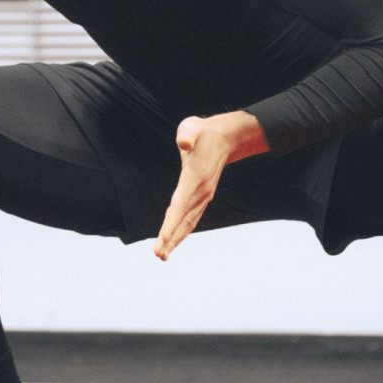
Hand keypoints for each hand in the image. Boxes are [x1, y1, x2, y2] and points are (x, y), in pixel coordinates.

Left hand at [154, 111, 268, 260]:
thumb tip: (184, 143)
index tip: (163, 238)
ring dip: (175, 239)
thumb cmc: (202, 132)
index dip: (171, 222)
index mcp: (194, 178)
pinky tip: (173, 241)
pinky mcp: (201, 197)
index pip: (180, 204)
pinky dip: (181, 230)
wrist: (224, 138)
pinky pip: (190, 217)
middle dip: (171, 238)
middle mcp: (200, 191)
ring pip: (187, 222)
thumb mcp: (193, 127)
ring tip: (162, 255)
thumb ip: (187, 134)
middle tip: (158, 255)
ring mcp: (202, 196)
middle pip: (183, 219)